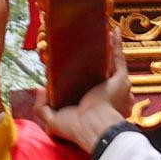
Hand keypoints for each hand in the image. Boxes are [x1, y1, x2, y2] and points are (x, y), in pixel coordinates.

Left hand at [35, 28, 132, 150]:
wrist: (94, 127)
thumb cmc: (77, 128)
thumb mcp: (53, 120)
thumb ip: (42, 107)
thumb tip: (39, 88)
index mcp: (93, 105)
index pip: (88, 87)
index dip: (82, 77)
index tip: (72, 67)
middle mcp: (108, 95)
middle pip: (101, 72)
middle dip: (98, 59)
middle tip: (88, 46)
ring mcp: (115, 85)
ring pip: (111, 63)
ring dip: (108, 48)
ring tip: (103, 33)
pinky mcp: (120, 78)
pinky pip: (119, 57)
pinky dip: (116, 44)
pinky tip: (112, 31)